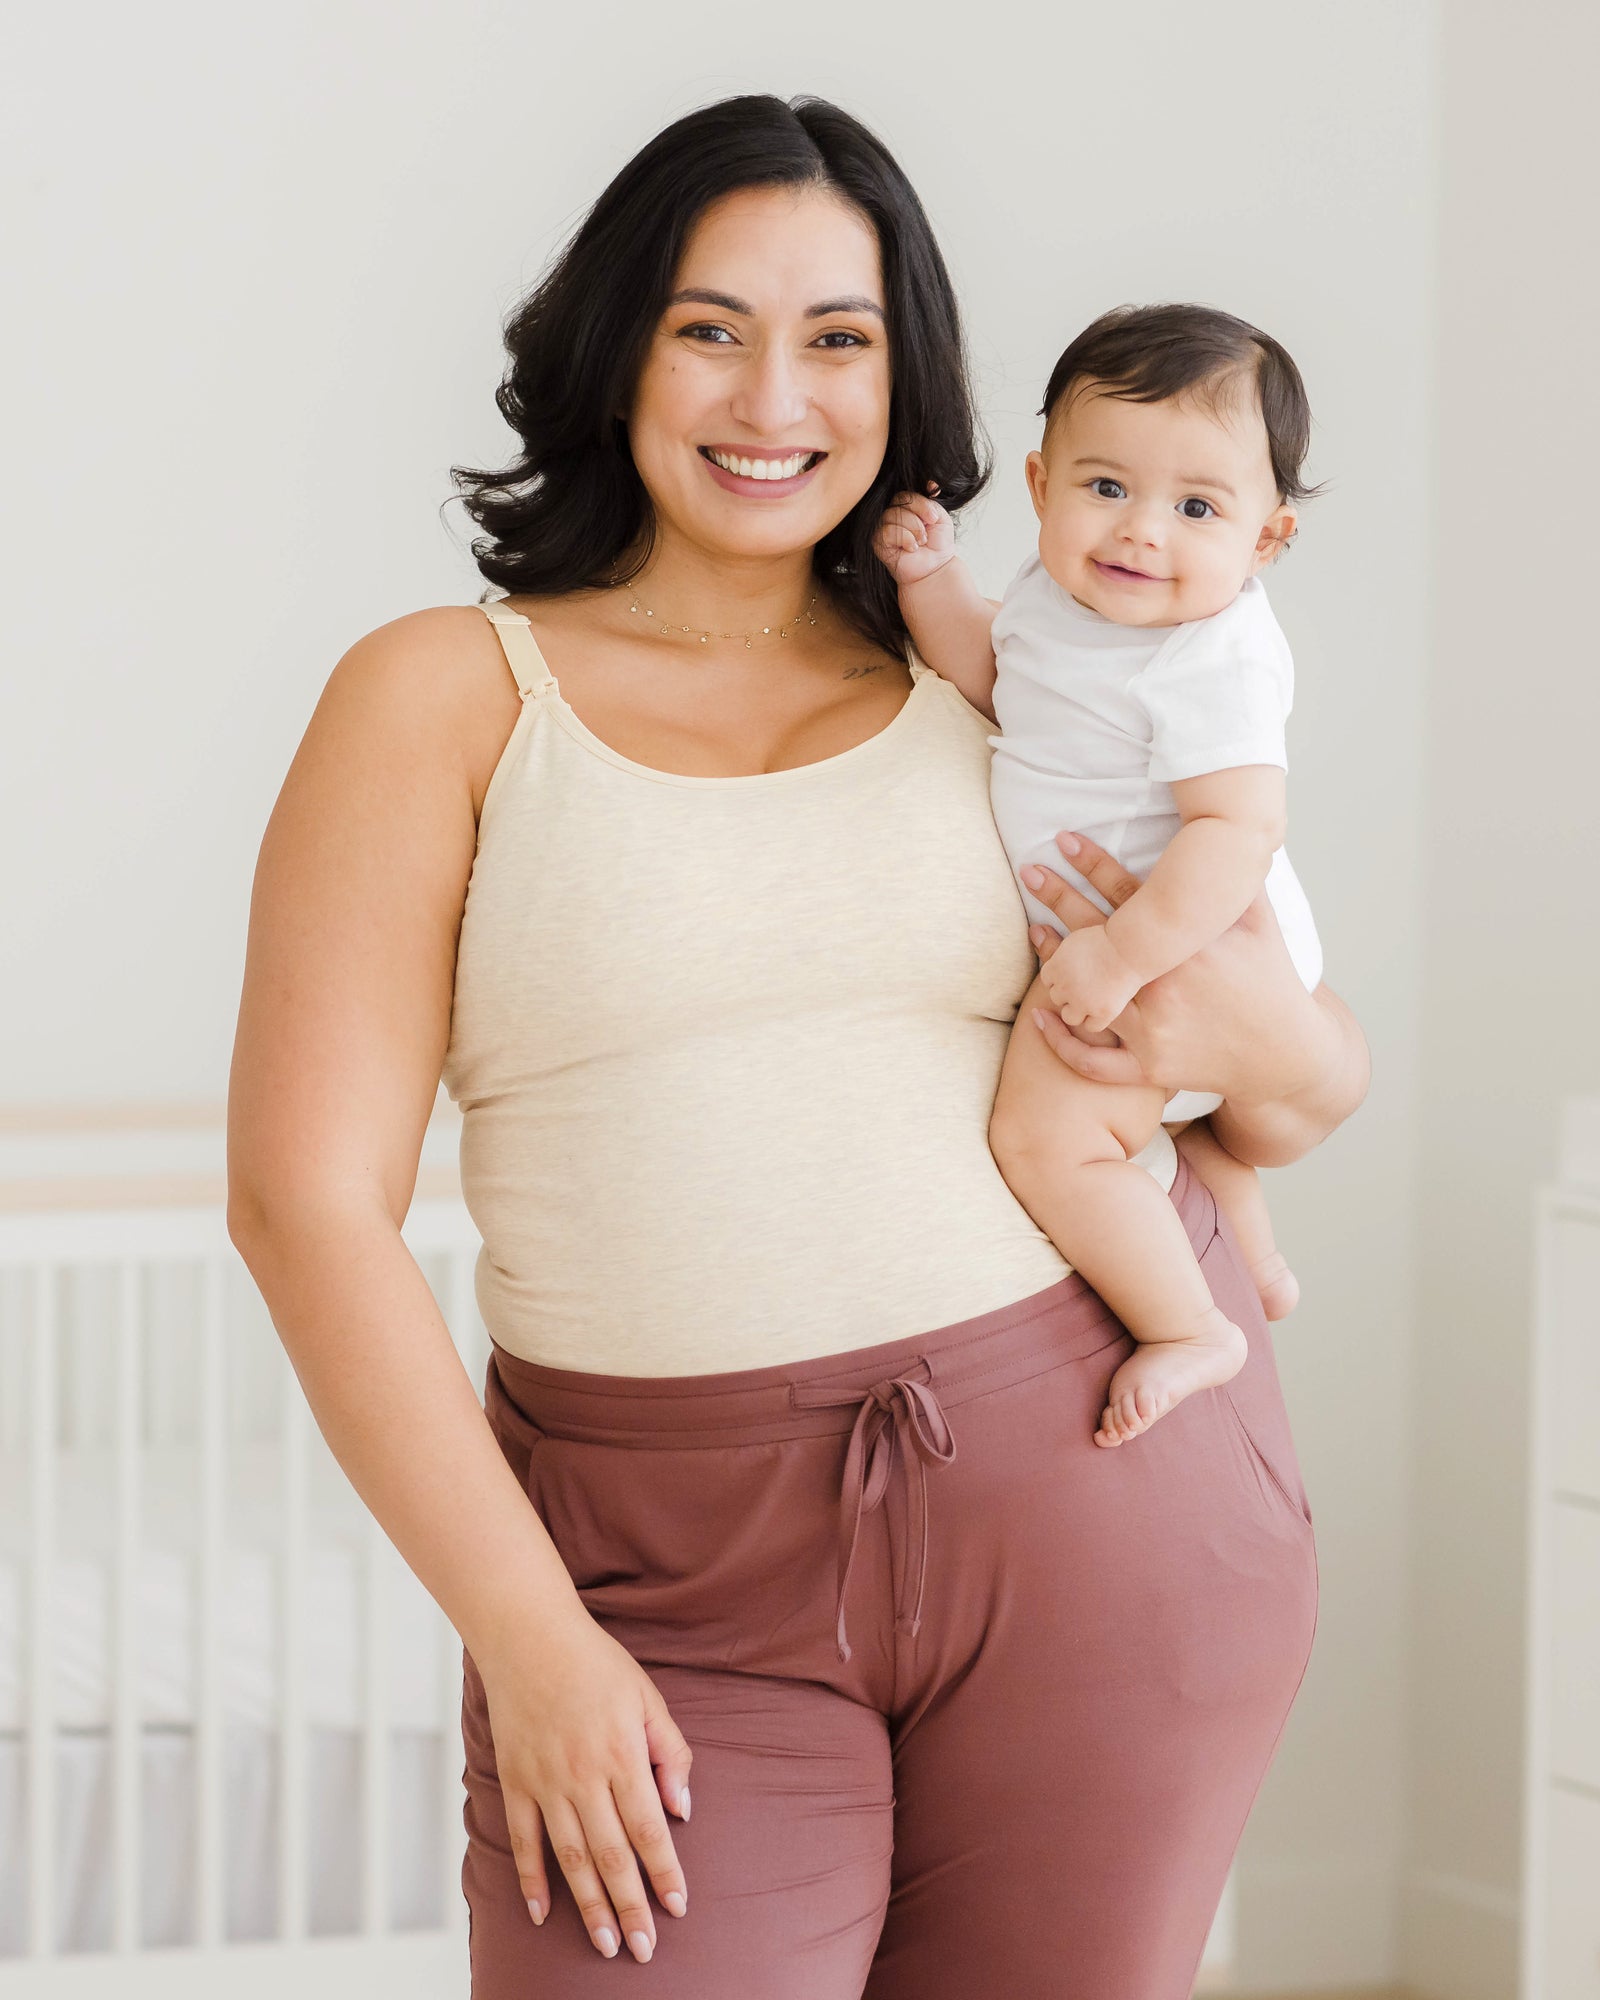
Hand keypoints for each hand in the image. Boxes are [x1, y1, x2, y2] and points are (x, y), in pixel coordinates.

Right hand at [474, 1605, 692, 1962]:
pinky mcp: (516, 1781)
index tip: (677, 1907)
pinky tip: (542, 1912)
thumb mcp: (648, 1697)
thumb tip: (682, 1810)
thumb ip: (669, 1752)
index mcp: (622, 1755)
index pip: (649, 1830)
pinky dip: (531, 1880)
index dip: (664, 1873)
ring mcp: (546, 1782)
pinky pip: (524, 1840)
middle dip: (631, 1907)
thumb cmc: (596, 1664)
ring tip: (606, 1944)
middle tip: (643, 1949)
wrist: (529, 1637)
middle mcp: (584, 1776)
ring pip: (570, 1858)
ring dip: (589, 1906)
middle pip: (612, 1856)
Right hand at [871, 485, 954, 587]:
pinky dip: (905, 539)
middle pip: (899, 500)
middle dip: (918, 516)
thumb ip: (931, 500)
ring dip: (913, 529)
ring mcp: (883, 526)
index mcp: (906, 505)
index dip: (921, 503)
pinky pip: (888, 531)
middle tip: (927, 532)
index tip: (934, 518)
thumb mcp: (940, 517)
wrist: (934, 567)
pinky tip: (911, 548)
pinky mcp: (878, 541)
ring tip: (921, 541)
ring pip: (893, 514)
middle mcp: (892, 513)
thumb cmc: (936, 543)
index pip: (906, 493)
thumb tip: (930, 484)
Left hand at [1022, 830, 1327, 1106]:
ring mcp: (1155, 1031)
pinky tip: (1037, 1017)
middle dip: (1060, 898)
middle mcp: (1167, 988)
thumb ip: (1238, 879)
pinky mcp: (1150, 1067)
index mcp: (1191, 947)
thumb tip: (1234, 828)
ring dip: (1055, 963)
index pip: (1131, 896)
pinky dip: (1062, 1043)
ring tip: (1033, 931)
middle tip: (1030, 871)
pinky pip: (1094, 1061)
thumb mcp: (1261, 924)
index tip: (1064, 839)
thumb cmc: (1272, 982)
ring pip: (1088, 994)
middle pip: (1099, 936)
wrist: (1285, 1056)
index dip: (1093, 864)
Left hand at [1039, 923, 1143, 1033]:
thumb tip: (1035, 932)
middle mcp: (1066, 987)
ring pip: (1070, 1017)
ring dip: (1078, 1011)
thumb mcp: (1073, 938)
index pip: (1048, 981)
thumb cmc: (1106, 938)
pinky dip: (1096, 1020)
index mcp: (1056, 967)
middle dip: (1069, 994)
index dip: (1061, 979)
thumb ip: (1054, 945)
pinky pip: (1091, 1026)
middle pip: (1057, 999)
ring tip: (1093, 1001)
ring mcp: (1083, 1002)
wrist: (1131, 947)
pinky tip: (1105, 1010)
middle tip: (1087, 986)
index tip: (1075, 974)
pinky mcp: (1102, 1013)